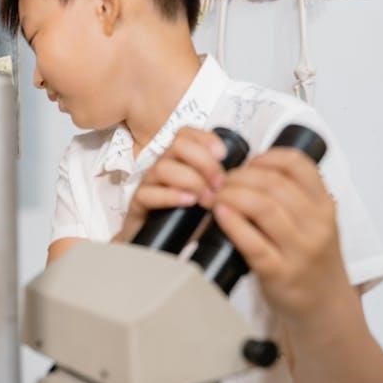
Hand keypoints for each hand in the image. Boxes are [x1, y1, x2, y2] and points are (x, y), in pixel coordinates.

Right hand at [114, 127, 226, 241]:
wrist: (156, 248)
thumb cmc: (184, 223)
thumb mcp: (207, 199)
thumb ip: (220, 184)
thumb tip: (245, 175)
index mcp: (179, 162)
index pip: (186, 134)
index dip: (205, 139)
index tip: (223, 155)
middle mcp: (163, 168)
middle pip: (178, 145)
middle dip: (203, 161)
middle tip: (219, 183)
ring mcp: (148, 185)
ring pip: (162, 167)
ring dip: (190, 180)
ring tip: (206, 198)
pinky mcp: (137, 205)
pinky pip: (147, 194)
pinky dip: (170, 195)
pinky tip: (188, 201)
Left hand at [212, 148, 350, 321]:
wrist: (326, 306)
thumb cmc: (313, 262)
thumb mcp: (316, 223)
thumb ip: (294, 197)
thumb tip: (251, 171)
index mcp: (324, 206)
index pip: (297, 164)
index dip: (265, 158)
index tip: (247, 163)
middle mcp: (315, 225)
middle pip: (272, 183)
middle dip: (238, 177)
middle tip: (220, 182)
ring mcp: (299, 250)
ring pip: (262, 207)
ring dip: (231, 195)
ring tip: (216, 197)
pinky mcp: (279, 273)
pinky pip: (251, 242)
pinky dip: (232, 223)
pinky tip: (220, 213)